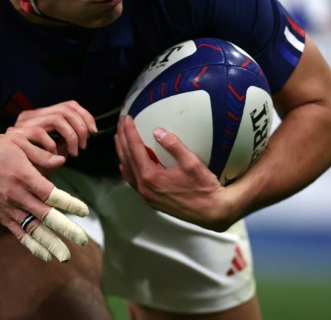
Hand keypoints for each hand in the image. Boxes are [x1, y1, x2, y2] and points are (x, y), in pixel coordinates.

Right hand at [0, 132, 89, 261]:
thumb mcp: (17, 141)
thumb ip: (40, 153)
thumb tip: (62, 160)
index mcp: (23, 175)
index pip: (50, 193)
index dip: (68, 203)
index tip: (84, 211)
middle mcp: (16, 194)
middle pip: (44, 215)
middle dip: (65, 228)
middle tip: (83, 240)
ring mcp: (7, 207)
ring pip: (32, 228)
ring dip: (50, 243)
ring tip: (65, 257)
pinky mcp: (0, 215)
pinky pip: (18, 233)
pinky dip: (32, 245)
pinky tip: (45, 256)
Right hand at [7, 100, 97, 158]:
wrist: (7, 176)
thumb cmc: (32, 166)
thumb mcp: (54, 151)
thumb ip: (65, 140)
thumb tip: (86, 131)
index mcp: (40, 116)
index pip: (68, 105)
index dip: (85, 116)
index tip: (94, 131)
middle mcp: (31, 116)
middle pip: (66, 108)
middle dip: (81, 127)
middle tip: (83, 146)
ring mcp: (23, 123)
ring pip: (57, 118)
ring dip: (71, 136)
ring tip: (73, 152)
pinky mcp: (17, 134)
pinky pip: (41, 133)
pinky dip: (52, 145)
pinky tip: (53, 157)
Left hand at [115, 115, 236, 231]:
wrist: (211, 212)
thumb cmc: (204, 187)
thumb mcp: (191, 163)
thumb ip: (173, 145)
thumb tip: (157, 131)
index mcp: (150, 176)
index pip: (134, 148)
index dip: (129, 131)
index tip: (126, 118)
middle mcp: (144, 187)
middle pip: (126, 157)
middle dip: (122, 138)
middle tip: (120, 123)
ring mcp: (146, 195)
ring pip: (127, 170)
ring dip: (122, 152)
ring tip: (120, 138)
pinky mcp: (150, 200)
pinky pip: (133, 181)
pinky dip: (127, 168)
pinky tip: (126, 162)